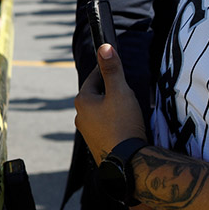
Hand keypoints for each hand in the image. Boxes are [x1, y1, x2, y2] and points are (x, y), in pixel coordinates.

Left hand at [73, 43, 145, 163]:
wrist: (127, 162)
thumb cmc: (123, 125)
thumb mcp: (120, 92)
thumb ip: (112, 69)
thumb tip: (104, 47)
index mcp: (82, 101)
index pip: (94, 78)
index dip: (106, 69)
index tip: (114, 63)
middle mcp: (80, 117)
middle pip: (96, 95)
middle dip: (110, 90)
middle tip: (125, 87)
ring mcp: (87, 132)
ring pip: (100, 112)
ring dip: (111, 107)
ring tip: (128, 107)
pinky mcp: (96, 144)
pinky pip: (104, 126)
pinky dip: (113, 122)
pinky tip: (125, 124)